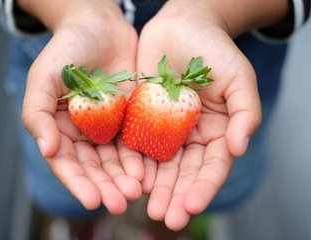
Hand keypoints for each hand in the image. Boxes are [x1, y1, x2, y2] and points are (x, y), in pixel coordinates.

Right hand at [20, 0, 142, 213]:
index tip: (92, 200)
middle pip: (94, 168)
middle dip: (106, 186)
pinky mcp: (130, 118)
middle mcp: (83, 133)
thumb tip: (47, 150)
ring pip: (115, 161)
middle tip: (121, 202)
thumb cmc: (67, 49)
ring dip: (125, 178)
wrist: (99, 26)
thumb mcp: (44, 76)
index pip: (66, 163)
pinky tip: (148, 172)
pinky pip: (135, 143)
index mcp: (58, 129)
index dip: (78, 183)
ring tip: (137, 191)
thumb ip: (37, 112)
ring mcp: (108, 127)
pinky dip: (140, 159)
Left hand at [137, 0, 263, 229]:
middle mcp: (191, 136)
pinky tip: (130, 179)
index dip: (204, 187)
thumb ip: (245, 112)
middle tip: (165, 217)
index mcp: (217, 131)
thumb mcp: (238, 78)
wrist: (180, 26)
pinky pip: (138, 144)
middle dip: (175, 195)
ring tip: (146, 207)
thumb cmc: (213, 49)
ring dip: (154, 187)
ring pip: (160, 165)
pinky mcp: (142, 119)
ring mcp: (166, 129)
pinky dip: (135, 163)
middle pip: (184, 172)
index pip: (212, 166)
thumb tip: (240, 147)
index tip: (191, 206)